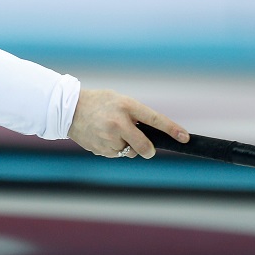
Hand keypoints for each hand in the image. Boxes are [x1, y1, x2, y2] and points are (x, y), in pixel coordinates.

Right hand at [67, 88, 188, 158]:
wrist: (69, 109)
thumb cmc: (100, 102)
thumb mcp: (120, 101)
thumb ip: (135, 115)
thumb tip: (150, 136)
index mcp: (126, 106)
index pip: (154, 119)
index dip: (171, 129)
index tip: (185, 137)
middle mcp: (119, 123)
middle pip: (144, 146)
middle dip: (148, 150)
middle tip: (147, 149)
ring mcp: (109, 138)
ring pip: (129, 152)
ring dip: (127, 146)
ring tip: (112, 132)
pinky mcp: (102, 149)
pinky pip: (116, 154)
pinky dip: (114, 148)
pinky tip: (103, 137)